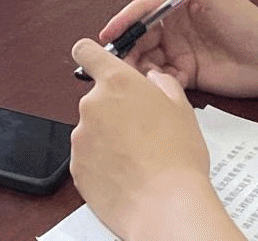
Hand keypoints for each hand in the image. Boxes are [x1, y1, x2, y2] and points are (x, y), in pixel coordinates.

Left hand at [71, 40, 232, 240]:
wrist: (165, 205)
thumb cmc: (177, 157)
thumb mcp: (181, 108)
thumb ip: (161, 84)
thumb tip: (153, 80)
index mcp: (117, 82)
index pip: (87, 52)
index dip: (91, 55)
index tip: (96, 62)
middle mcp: (92, 105)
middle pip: (97, 99)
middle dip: (114, 110)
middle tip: (141, 130)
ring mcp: (80, 137)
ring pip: (93, 129)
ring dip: (108, 138)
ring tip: (137, 157)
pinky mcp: (76, 167)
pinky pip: (88, 157)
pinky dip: (102, 162)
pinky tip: (126, 173)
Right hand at [95, 0, 257, 97]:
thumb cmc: (249, 21)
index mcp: (179, 6)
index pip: (143, 12)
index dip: (124, 22)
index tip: (108, 34)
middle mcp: (176, 29)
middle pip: (142, 38)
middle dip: (128, 50)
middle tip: (117, 63)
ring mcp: (182, 52)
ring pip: (149, 60)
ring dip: (140, 68)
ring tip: (137, 77)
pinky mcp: (189, 74)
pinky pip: (165, 79)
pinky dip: (159, 83)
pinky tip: (164, 85)